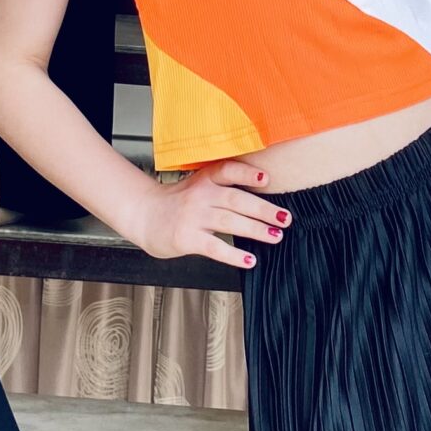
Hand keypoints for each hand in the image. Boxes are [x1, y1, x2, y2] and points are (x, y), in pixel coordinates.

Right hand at [134, 161, 286, 268]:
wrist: (144, 216)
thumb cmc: (176, 203)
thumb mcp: (197, 186)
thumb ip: (222, 188)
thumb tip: (260, 200)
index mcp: (204, 179)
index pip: (228, 171)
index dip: (247, 174)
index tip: (266, 180)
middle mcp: (200, 194)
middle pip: (236, 199)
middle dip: (264, 209)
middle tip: (285, 218)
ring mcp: (193, 216)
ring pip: (229, 221)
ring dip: (256, 230)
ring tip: (276, 236)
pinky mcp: (187, 238)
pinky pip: (215, 247)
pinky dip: (234, 255)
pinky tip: (250, 260)